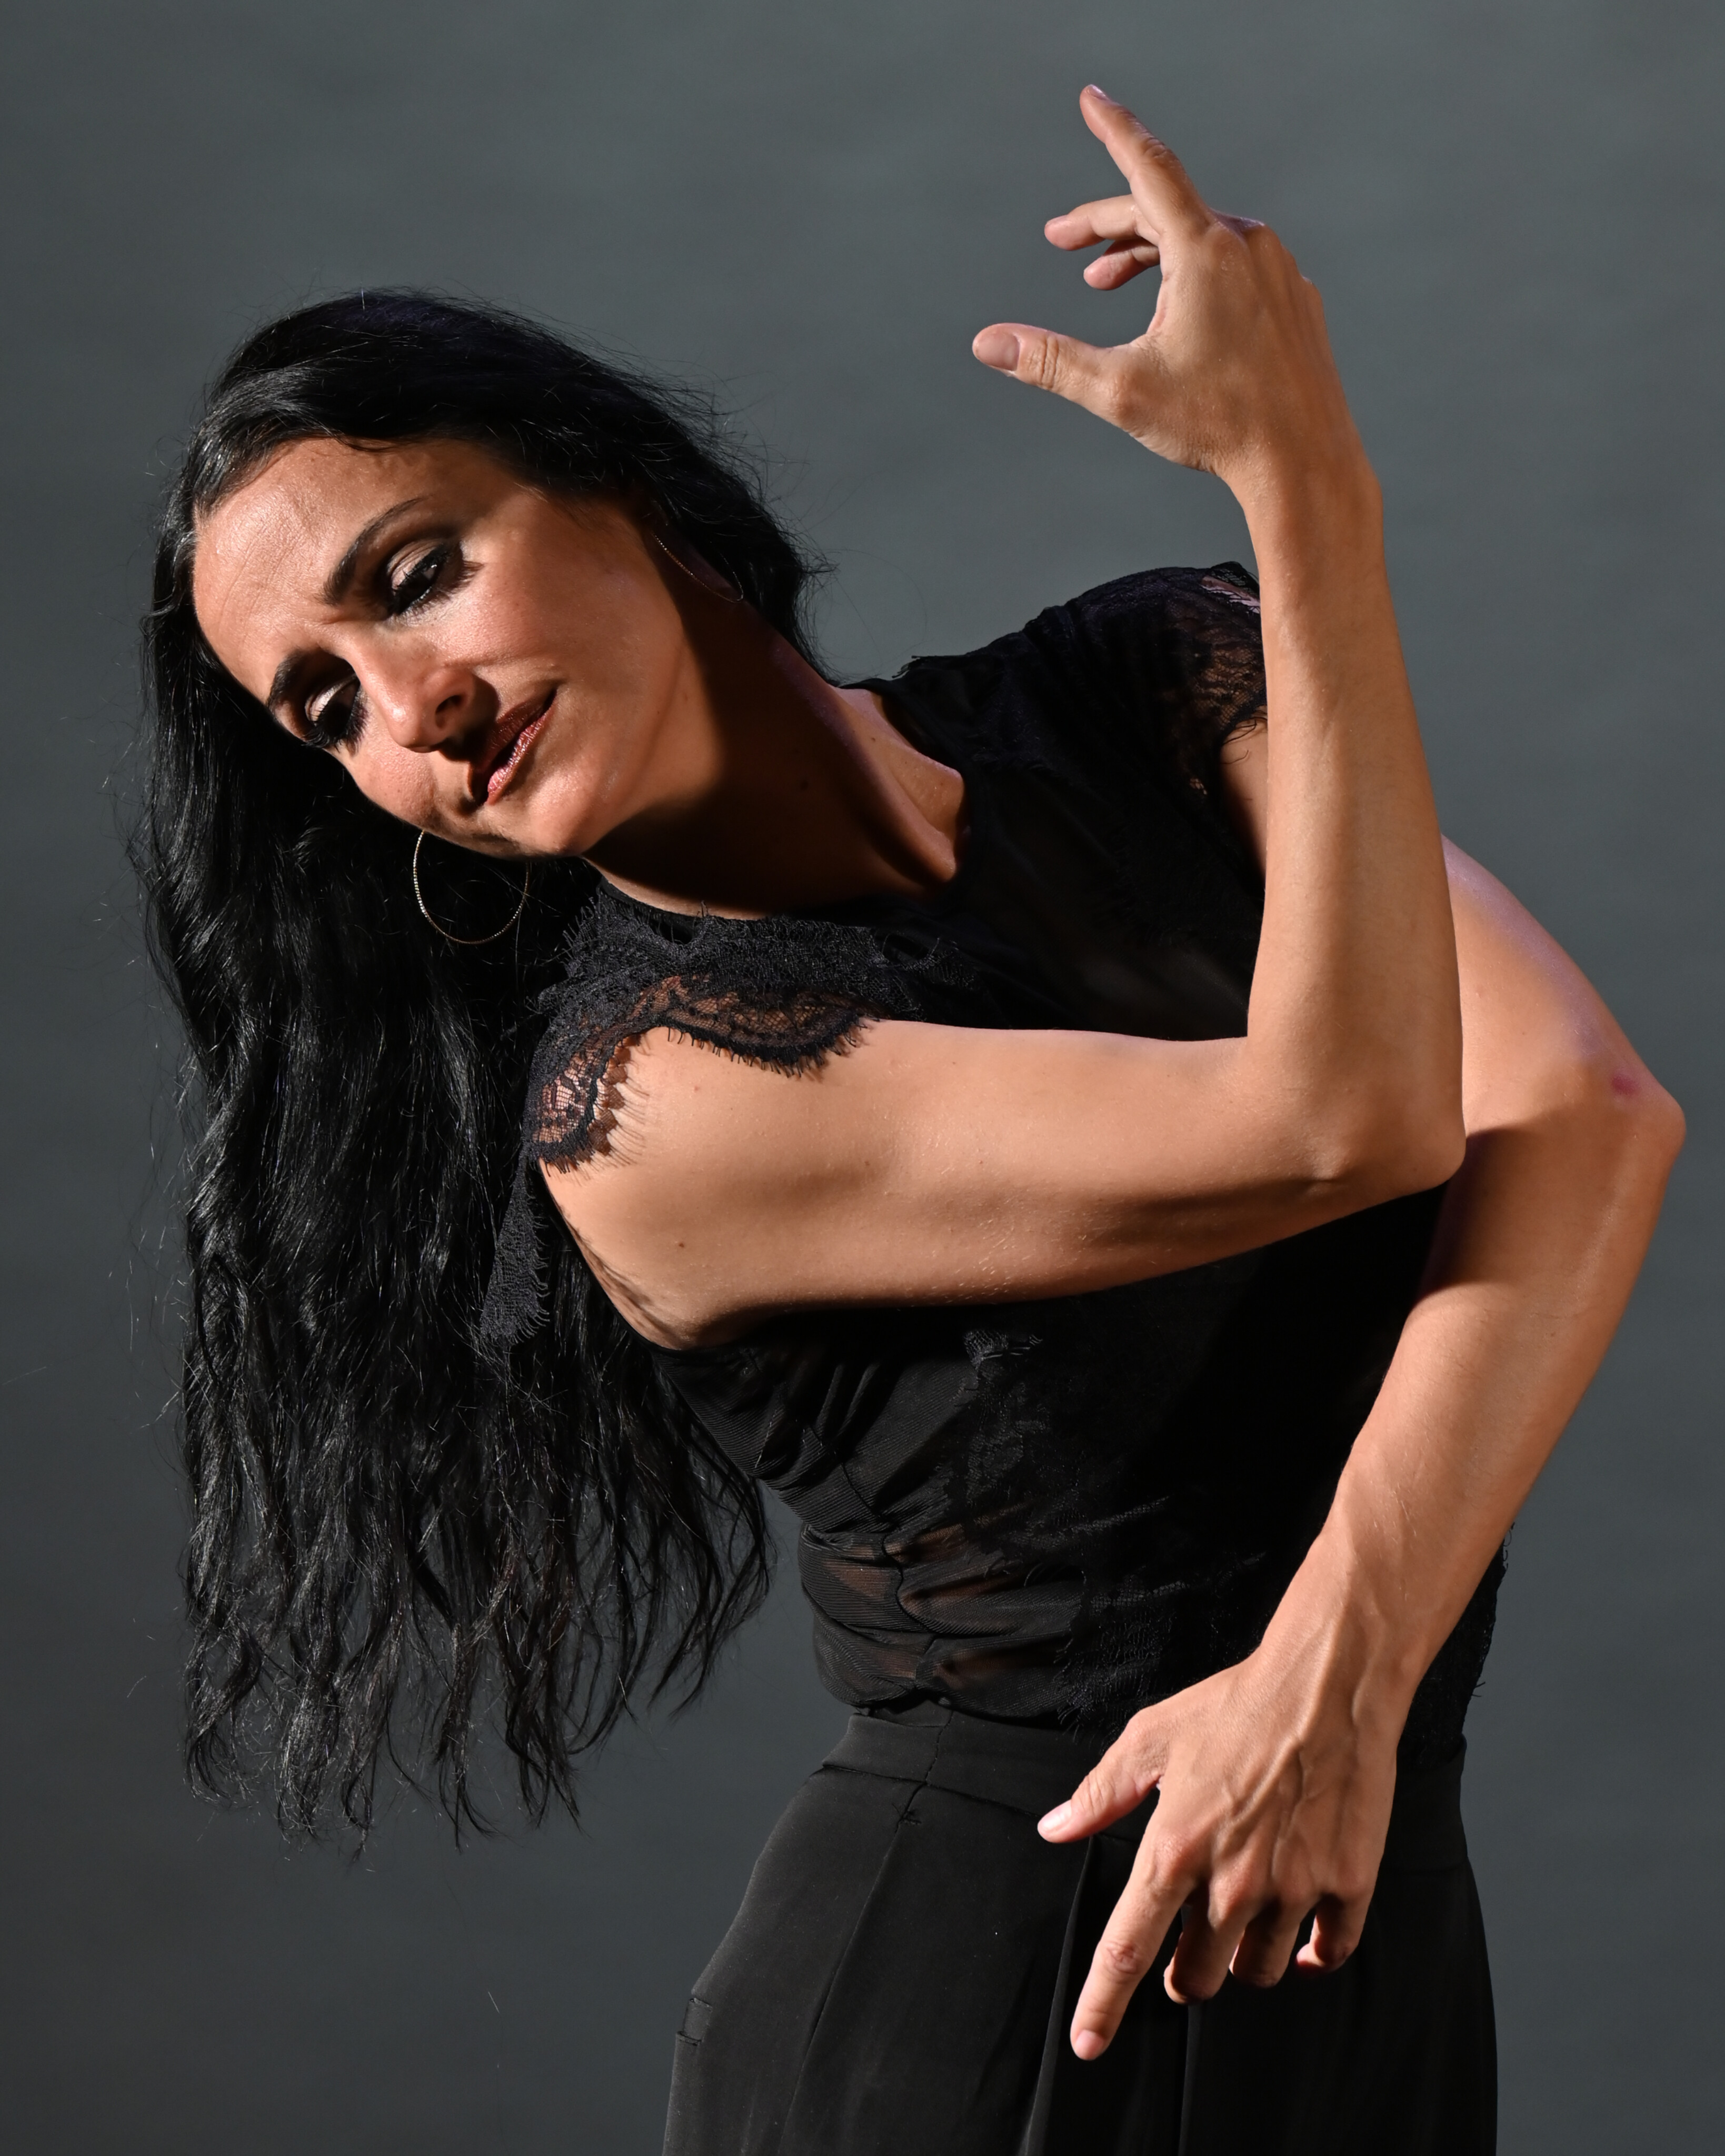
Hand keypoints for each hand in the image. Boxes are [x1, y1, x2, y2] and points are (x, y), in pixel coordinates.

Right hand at [973, 87, 1367, 504]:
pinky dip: (1194, 274)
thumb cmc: (1216, 425)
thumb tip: (987, 343)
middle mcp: (1247, 245)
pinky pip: (1236, 266)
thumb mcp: (1120, 390)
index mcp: (1205, 251)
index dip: (1114, 129)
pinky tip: (1174, 312)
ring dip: (1147, 252)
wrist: (1304, 462)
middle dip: (1107, 221)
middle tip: (1062, 242)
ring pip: (1200, 239)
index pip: (1147, 167)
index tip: (1091, 97)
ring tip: (1104, 283)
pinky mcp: (1294, 299)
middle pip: (1165, 209)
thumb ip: (1050, 360)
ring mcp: (1278, 270)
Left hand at [1037, 1595, 1403, 2058]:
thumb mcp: (1151, 1737)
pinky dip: (1313, 1953)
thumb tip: (1054, 1828)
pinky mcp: (1346, 1883)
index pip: (1127, 1949)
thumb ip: (1100, 1793)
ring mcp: (1292, 1887)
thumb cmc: (1234, 1706)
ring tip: (1246, 1917)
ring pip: (1259, 1971)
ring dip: (1246, 1958)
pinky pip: (1327, 1950)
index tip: (1088, 2043)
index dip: (1103, 2005)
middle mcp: (1231, 1881)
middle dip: (1187, 1974)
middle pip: (1197, 1977)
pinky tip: (1304, 1936)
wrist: (1327, 1686)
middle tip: (1189, 1947)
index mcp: (1174, 1849)